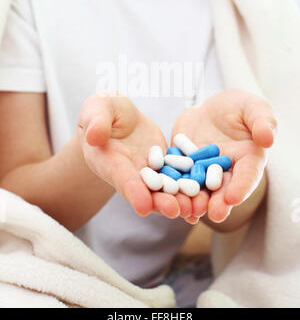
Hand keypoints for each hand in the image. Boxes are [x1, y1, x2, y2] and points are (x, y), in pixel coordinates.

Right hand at [77, 92, 195, 220]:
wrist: (117, 115)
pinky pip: (176, 178)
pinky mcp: (162, 165)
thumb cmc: (101, 110)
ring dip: (179, 199)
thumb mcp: (96, 109)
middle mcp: (127, 172)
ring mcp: (146, 171)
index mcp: (107, 160)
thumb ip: (96, 122)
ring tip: (197, 208)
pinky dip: (188, 189)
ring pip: (163, 188)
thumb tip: (94, 136)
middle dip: (160, 202)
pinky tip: (204, 200)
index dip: (132, 191)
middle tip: (177, 211)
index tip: (143, 206)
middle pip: (145, 190)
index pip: (120, 177)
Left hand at [172, 89, 276, 224]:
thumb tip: (268, 139)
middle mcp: (227, 171)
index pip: (248, 176)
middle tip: (214, 214)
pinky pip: (179, 178)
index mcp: (248, 160)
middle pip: (224, 190)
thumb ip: (262, 121)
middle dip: (219, 203)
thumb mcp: (253, 108)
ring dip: (195, 202)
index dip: (242, 187)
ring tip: (189, 211)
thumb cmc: (239, 106)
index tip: (233, 198)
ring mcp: (204, 171)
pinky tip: (168, 198)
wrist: (211, 107)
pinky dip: (175, 189)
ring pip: (200, 189)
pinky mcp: (185, 166)